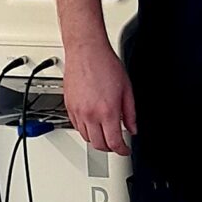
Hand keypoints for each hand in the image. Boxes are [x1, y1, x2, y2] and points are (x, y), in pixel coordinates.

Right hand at [62, 40, 136, 155]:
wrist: (86, 51)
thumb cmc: (105, 64)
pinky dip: (85, 130)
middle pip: (98, 145)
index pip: (114, 142)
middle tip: (117, 144)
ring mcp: (77, 111)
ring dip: (96, 140)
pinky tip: (92, 123)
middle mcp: (90, 114)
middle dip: (109, 148)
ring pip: (86, 137)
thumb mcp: (127, 89)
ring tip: (105, 133)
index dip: (122, 151)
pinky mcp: (69, 106)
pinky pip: (76, 126)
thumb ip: (130, 113)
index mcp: (107, 111)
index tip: (126, 150)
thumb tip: (133, 128)